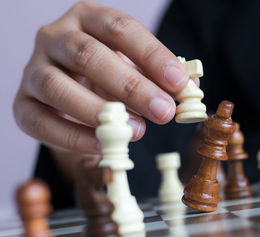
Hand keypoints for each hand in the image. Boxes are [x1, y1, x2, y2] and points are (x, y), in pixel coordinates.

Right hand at [13, 1, 188, 153]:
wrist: (70, 92)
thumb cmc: (108, 76)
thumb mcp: (134, 67)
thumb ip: (157, 76)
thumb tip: (188, 91)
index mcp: (87, 18)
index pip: (120, 27)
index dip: (151, 55)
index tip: (178, 82)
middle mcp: (55, 37)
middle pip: (89, 55)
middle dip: (131, 86)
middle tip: (163, 111)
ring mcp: (33, 69)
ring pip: (58, 86)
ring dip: (100, 112)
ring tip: (137, 131)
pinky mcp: (21, 103)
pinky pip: (41, 121)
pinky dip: (73, 137)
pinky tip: (103, 146)